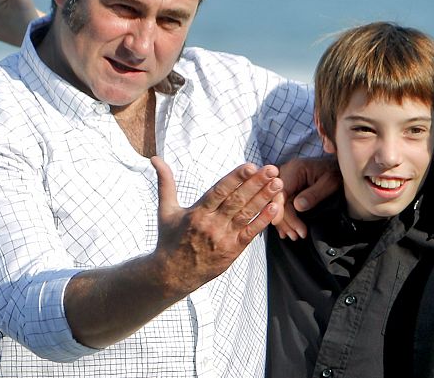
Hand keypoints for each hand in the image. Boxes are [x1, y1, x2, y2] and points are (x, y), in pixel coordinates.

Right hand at [65, 157, 283, 347]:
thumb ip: (165, 183)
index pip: (219, 191)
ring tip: (278, 183)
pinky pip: (250, 233)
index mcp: (197, 212)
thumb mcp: (166, 210)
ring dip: (264, 198)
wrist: (172, 275)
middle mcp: (211, 224)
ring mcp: (223, 238)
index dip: (236, 178)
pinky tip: (276, 207)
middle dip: (256, 183)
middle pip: (237, 200)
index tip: (251, 166)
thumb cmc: (170, 239)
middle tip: (272, 169)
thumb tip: (154, 158)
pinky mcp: (232, 250)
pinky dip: (263, 220)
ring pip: (246, 214)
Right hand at [272, 157, 340, 239]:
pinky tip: (286, 231)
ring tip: (294, 236)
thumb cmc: (335, 173)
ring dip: (284, 222)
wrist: (336, 167)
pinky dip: (282, 218)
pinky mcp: (286, 187)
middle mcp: (285, 173)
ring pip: (276, 204)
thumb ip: (314, 194)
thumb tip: (298, 207)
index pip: (281, 194)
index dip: (285, 214)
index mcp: (295, 169)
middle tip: (297, 236)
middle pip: (276, 201)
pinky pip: (279, 204)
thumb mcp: (330, 183)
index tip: (295, 230)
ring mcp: (284, 180)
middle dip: (285, 221)